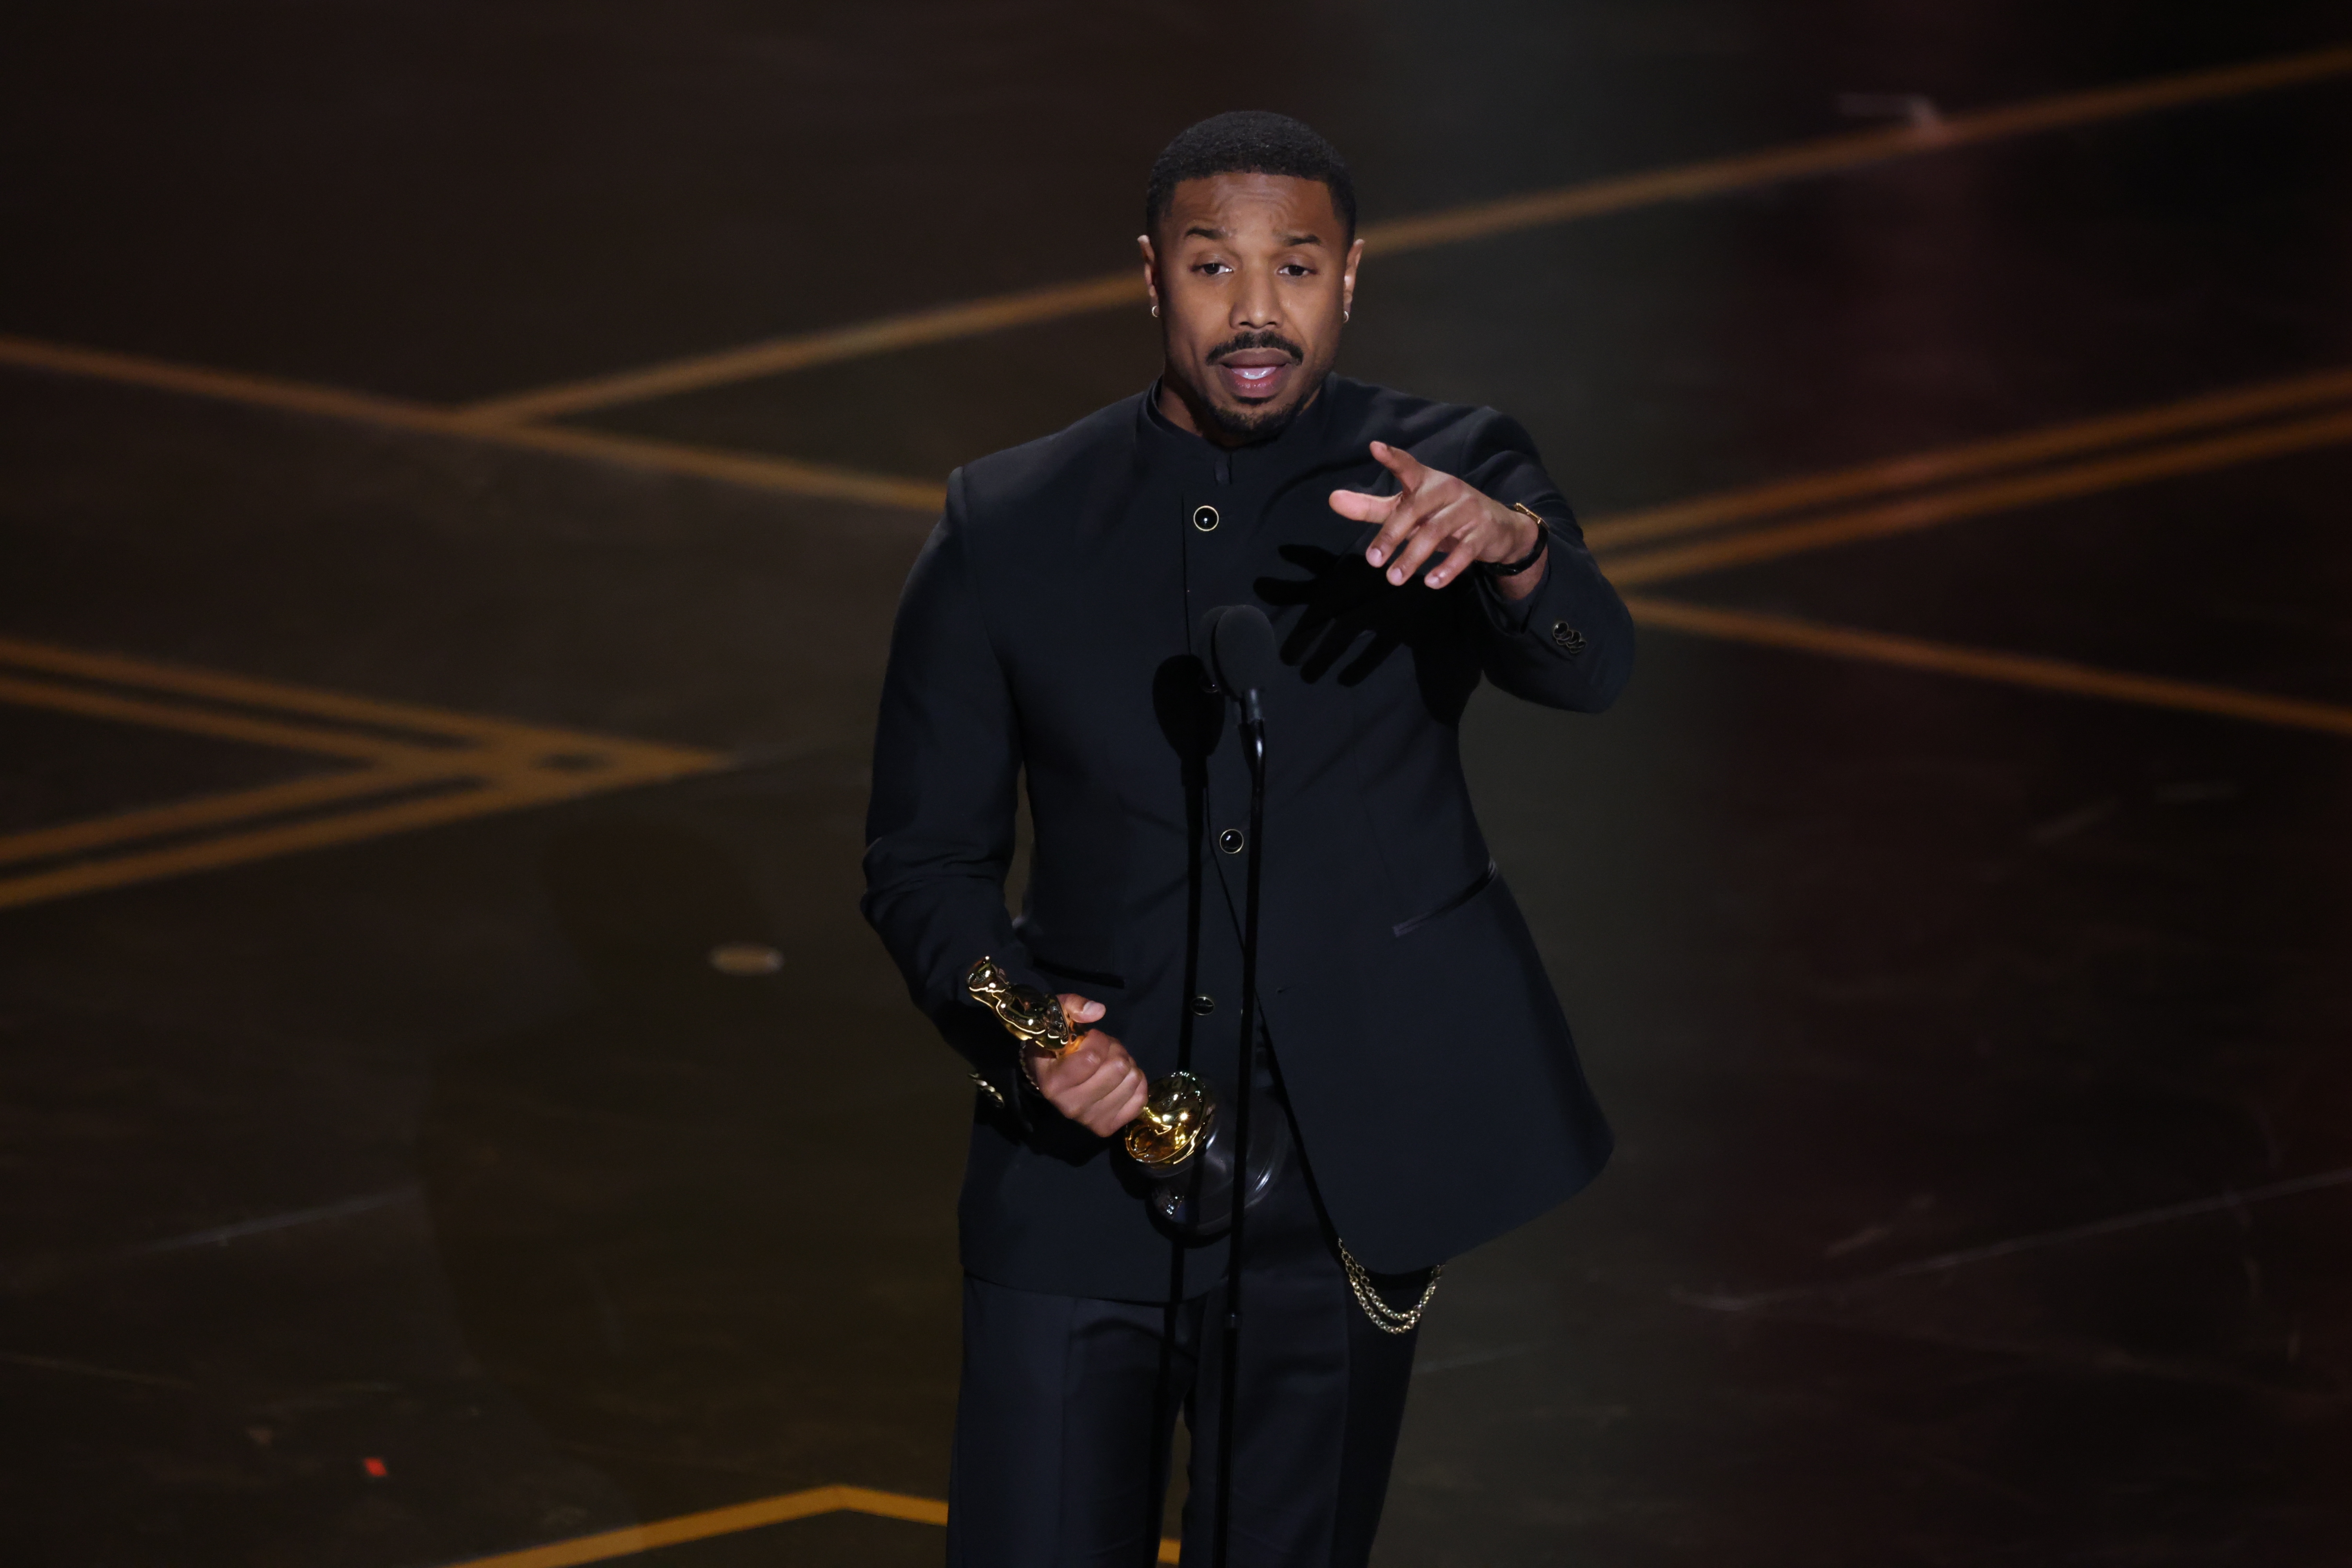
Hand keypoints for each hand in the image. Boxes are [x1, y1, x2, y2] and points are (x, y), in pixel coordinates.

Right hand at [1024, 995, 1148, 1136]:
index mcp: (1053, 1083)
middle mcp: (1070, 1107)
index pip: (1092, 1058)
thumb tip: (1098, 1011)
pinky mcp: (1108, 1126)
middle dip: (1115, 1050)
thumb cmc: (1054, 1045)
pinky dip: (1136, 1082)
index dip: (1099, 1040)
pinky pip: (1140, 1099)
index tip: (1090, 1037)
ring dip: (1126, 1064)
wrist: (1050, 1076)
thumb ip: (1073, 1007)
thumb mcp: (1056, 1018)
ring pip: (1132, 1081)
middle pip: (1117, 1069)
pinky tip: (1121, 1078)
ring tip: (1109, 1063)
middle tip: (1104, 1050)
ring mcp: (1090, 1120)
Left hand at [1328, 441, 1546, 599]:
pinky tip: (1431, 582)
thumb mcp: (1408, 509)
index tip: (1375, 447)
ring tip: (1393, 578)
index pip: (1407, 466)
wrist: (1498, 529)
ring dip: (1412, 557)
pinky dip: (1447, 568)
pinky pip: (1464, 552)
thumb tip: (1333, 500)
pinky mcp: (1483, 532)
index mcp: (1427, 480)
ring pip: (1435, 532)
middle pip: (1414, 508)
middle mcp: (1447, 489)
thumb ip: (1372, 507)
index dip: (1393, 457)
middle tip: (1372, 560)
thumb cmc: (1443, 515)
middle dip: (1392, 534)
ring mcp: (1467, 510)